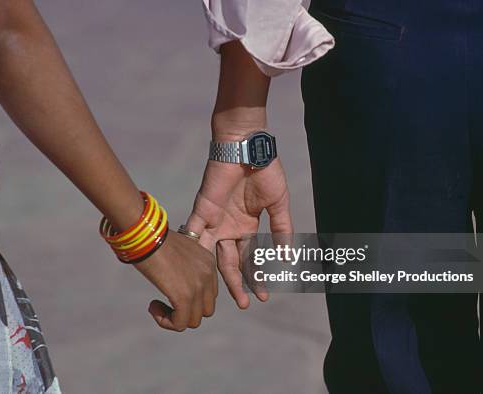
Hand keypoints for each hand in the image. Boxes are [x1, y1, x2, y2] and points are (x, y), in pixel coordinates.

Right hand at [135, 230, 217, 331]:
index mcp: (208, 262)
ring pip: (193, 320)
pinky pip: (180, 323)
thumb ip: (183, 265)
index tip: (170, 292)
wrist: (146, 235)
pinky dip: (166, 321)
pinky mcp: (184, 297)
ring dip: (174, 318)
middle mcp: (208, 274)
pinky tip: (153, 307)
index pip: (209, 293)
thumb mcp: (177, 251)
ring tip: (156, 306)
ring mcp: (198, 286)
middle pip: (206, 309)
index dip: (191, 299)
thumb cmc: (154, 239)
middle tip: (165, 304)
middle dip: (186, 311)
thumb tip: (174, 280)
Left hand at [186, 158, 292, 308]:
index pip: (250, 258)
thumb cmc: (264, 171)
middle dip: (238, 283)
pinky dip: (195, 251)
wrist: (247, 148)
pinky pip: (195, 234)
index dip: (256, 277)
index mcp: (246, 226)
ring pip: (213, 255)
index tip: (263, 296)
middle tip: (245, 304)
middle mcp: (228, 228)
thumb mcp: (278, 205)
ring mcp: (214, 221)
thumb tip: (287, 256)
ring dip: (219, 276)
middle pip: (231, 262)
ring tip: (227, 295)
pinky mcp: (202, 210)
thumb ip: (281, 230)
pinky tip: (197, 271)